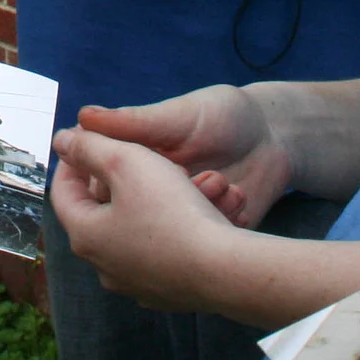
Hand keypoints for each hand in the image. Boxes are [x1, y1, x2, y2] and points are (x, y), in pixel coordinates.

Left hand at [50, 125, 249, 312]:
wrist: (225, 270)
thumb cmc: (174, 213)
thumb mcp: (126, 161)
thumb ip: (88, 146)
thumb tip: (62, 142)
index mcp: (86, 237)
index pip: (63, 192)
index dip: (73, 159)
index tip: (86, 138)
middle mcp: (105, 267)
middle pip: (102, 209)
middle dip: (123, 177)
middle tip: (142, 156)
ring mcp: (137, 284)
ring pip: (138, 228)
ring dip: (154, 199)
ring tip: (181, 179)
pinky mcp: (168, 293)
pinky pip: (164, 250)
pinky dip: (174, 226)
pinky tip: (198, 210)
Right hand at [78, 86, 294, 226]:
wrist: (277, 137)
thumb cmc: (222, 118)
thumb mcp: (174, 116)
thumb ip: (131, 122)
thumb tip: (82, 116)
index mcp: (136, 165)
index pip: (98, 182)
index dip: (100, 179)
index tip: (116, 173)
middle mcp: (153, 197)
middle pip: (129, 216)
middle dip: (156, 199)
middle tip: (183, 172)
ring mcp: (182, 220)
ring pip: (168, 233)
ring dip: (194, 207)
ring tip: (219, 181)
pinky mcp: (210, 236)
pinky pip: (203, 243)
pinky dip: (220, 221)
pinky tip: (237, 196)